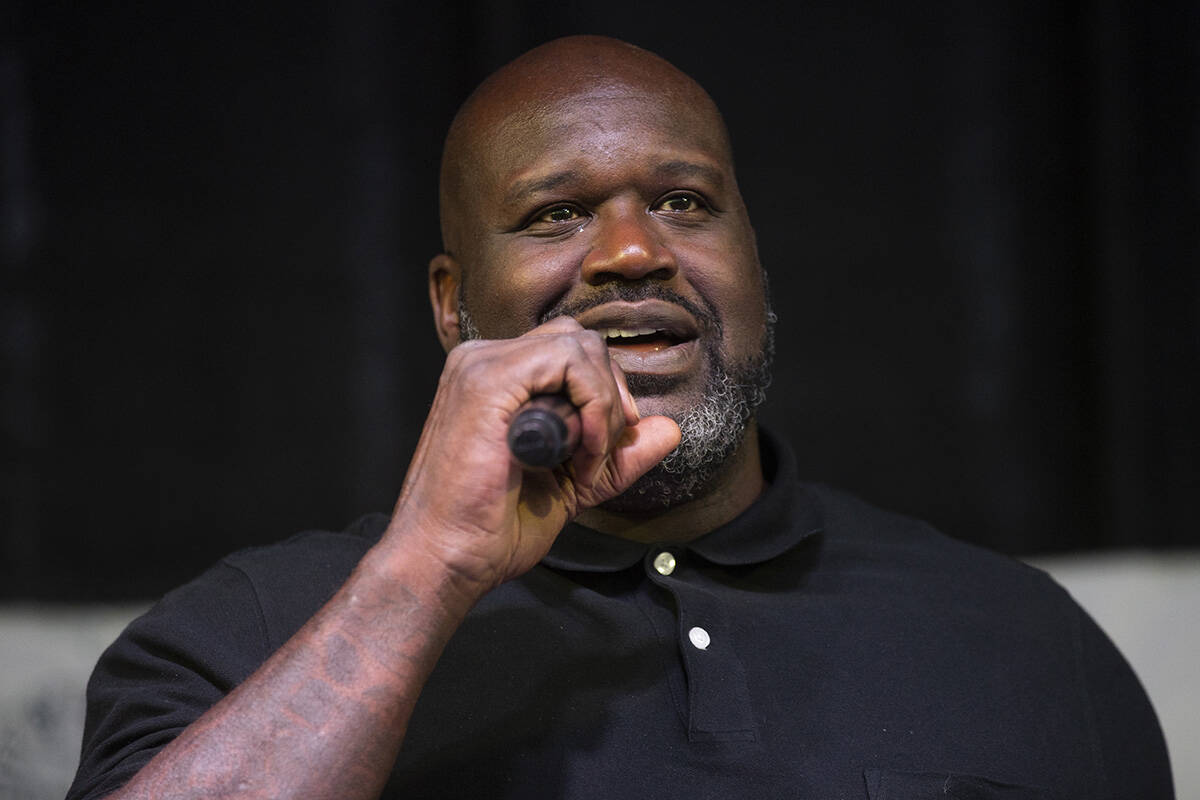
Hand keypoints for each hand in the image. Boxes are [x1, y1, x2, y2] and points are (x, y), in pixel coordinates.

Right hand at [381, 317, 680, 595]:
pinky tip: (580, 454)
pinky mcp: (488, 380)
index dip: (604, 397)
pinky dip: (593, 408)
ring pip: (580, 346)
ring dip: (602, 407)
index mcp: (495, 377)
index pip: (572, 353)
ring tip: (586, 461)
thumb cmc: (491, 528)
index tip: (603, 453)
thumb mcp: (572, 484)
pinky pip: (570, 363)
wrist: (445, 560)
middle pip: (581, 341)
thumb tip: (669, 429)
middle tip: (601, 456)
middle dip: (610, 397)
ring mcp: (481, 365)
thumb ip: (617, 453)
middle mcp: (483, 360)